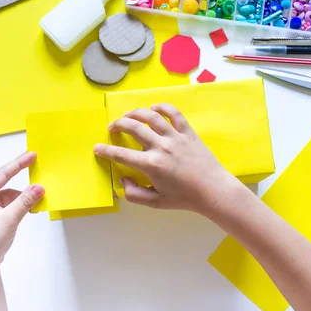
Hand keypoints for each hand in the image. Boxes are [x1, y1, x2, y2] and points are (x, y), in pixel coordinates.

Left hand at [0, 152, 43, 274]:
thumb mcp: (9, 219)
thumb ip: (25, 201)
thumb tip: (39, 187)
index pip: (2, 173)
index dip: (18, 163)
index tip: (32, 155)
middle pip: (6, 183)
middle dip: (23, 182)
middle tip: (38, 170)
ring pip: (11, 195)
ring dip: (23, 198)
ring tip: (36, 204)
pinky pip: (11, 205)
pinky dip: (21, 206)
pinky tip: (30, 211)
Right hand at [94, 104, 243, 215]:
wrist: (213, 190)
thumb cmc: (184, 198)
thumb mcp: (156, 202)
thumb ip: (134, 194)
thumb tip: (123, 180)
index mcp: (151, 165)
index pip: (121, 155)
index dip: (105, 151)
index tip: (97, 148)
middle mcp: (161, 147)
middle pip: (133, 127)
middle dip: (118, 124)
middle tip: (112, 127)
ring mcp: (175, 137)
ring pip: (151, 116)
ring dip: (136, 112)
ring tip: (129, 115)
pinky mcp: (188, 132)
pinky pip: (174, 114)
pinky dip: (162, 107)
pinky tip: (154, 109)